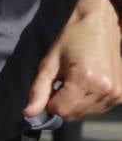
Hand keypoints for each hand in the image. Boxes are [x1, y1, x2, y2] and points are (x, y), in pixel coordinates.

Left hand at [24, 0, 121, 120]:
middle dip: (62, 103)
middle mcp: (104, 90)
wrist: (101, 25)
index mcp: (85, 80)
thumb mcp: (49, 62)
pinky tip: (87, 84)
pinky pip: (98, 109)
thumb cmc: (72, 39)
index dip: (50, 102)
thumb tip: (28, 114)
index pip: (60, 110)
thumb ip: (38, 90)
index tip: (51, 86)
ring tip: (76, 81)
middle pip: (73, 115)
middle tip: (63, 81)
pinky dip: (88, 102)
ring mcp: (117, 94)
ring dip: (75, 103)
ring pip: (85, 114)